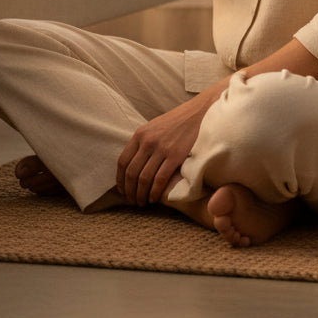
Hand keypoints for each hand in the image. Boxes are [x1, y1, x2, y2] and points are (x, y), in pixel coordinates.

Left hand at [116, 86, 222, 205]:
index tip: (122, 191)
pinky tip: (154, 199)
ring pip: (144, 178)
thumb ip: (143, 143)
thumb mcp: (154, 128)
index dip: (120, 179)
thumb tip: (134, 163)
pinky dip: (155, 192)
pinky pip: (160, 179)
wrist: (198, 114)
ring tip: (142, 203)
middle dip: (130, 191)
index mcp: (139, 134)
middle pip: (131, 172)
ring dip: (141, 194)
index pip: (123, 161)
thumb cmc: (177, 123)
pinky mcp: (175, 156)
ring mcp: (161, 149)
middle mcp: (147, 141)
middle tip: (132, 202)